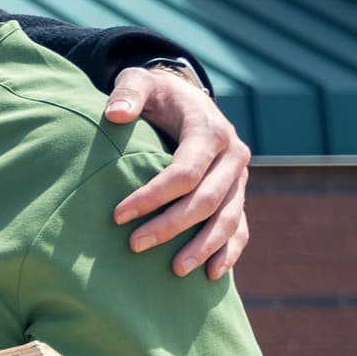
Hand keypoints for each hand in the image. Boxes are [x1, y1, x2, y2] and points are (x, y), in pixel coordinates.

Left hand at [104, 67, 249, 278]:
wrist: (186, 97)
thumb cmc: (156, 93)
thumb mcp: (138, 81)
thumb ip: (127, 92)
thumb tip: (115, 115)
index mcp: (209, 129)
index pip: (184, 171)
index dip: (153, 196)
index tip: (118, 214)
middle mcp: (233, 155)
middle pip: (206, 200)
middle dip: (171, 226)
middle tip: (134, 245)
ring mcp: (240, 177)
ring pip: (229, 218)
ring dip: (204, 246)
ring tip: (175, 271)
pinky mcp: (239, 192)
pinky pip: (241, 226)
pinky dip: (230, 250)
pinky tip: (212, 275)